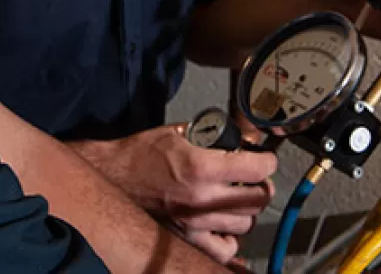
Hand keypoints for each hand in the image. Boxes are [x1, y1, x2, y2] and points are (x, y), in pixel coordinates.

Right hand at [74, 125, 276, 263]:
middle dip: (262, 186)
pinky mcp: (186, 237)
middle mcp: (202, 198)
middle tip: (256, 179)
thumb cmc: (141, 152)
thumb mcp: (177, 131)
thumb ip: (210, 134)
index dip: (267, 161)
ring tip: (239, 199)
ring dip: (247, 211)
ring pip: (245, 224)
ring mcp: (195, 222)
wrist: (113, 176)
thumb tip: (240, 138)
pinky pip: (224, 249)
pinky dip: (230, 239)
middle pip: (257, 200)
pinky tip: (224, 225)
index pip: (256, 169)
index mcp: (200, 167)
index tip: (266, 159)